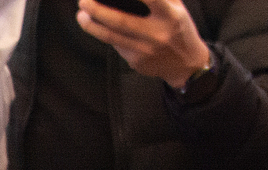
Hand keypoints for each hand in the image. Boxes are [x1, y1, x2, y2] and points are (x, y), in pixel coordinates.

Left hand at [74, 0, 211, 89]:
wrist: (187, 64)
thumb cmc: (178, 28)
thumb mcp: (177, 7)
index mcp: (170, 15)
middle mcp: (158, 34)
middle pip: (120, 21)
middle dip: (97, 10)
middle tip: (82, 1)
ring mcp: (145, 50)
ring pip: (111, 37)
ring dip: (92, 25)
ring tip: (81, 15)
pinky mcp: (137, 63)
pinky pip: (116, 45)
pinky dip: (104, 34)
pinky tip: (97, 26)